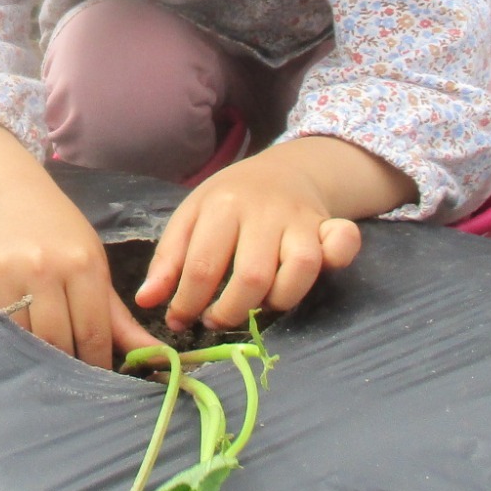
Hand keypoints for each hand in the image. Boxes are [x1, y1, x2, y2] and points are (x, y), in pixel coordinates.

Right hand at [0, 176, 155, 369]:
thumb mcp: (96, 268)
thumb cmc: (64, 238)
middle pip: (56, 340)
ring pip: (23, 337)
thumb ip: (120, 318)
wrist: (13, 199)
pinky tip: (14, 325)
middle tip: (70, 370)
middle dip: (67, 362)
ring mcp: (6, 272)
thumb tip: (157, 358)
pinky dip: (6, 332)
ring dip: (35, 352)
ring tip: (43, 353)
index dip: (96, 362)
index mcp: (81, 264)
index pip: (91, 331)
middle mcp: (43, 267)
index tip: (98, 377)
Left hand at [136, 137, 411, 330]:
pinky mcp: (330, 225)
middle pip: (252, 275)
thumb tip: (147, 302)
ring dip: (278, 301)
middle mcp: (263, 211)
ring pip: (299, 268)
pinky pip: (343, 244)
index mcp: (221, 206)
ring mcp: (300, 219)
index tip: (180, 321)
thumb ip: (168, 260)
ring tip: (258, 306)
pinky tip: (313, 274)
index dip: (188, 303)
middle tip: (217, 320)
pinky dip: (336, 259)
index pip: (202, 266)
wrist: (284, 170)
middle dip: (231, 311)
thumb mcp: (190, 217)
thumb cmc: (229, 201)